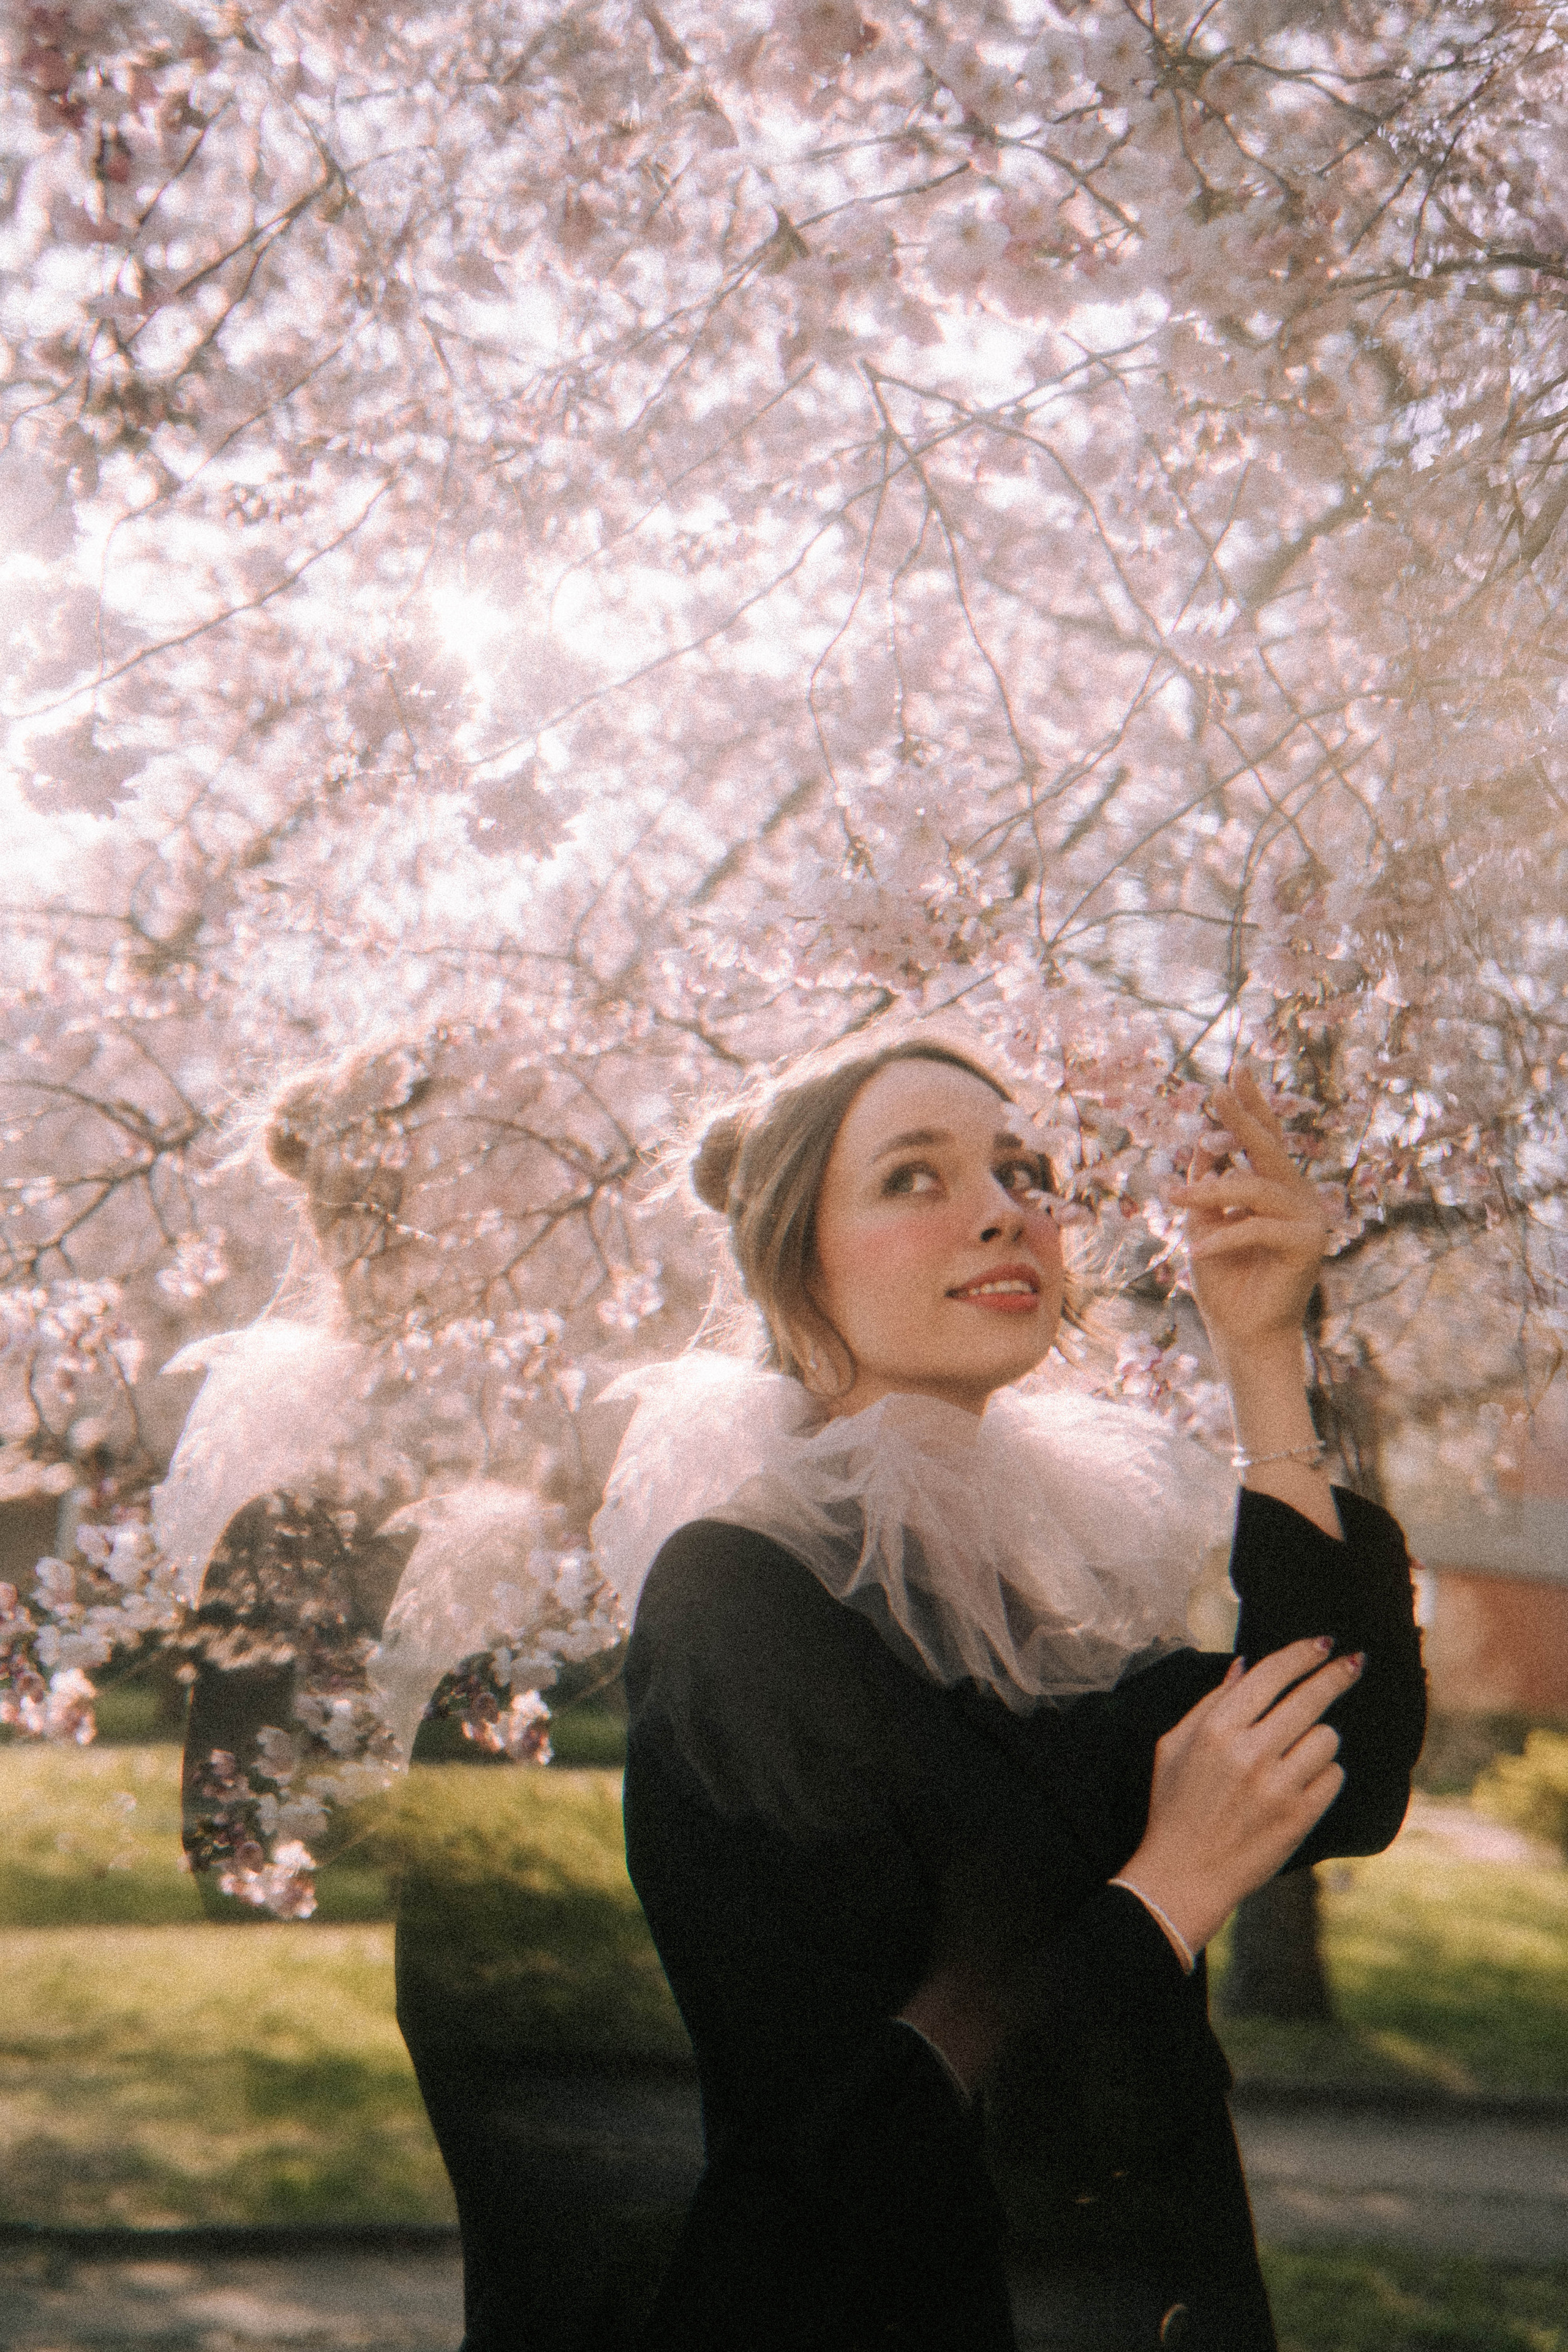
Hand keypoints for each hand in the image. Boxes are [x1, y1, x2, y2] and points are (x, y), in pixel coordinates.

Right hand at [1117, 1636, 1360, 1956]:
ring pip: (1326, 1738)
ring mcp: (1278, 1787)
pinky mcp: (1299, 1818)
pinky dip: (1323, 1775)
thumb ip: (1209, 1703)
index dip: (1301, 1653)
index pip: (1270, 1675)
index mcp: (1216, 1730)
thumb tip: (1244, 1666)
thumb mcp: (1174, 1747)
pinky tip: (1301, 1783)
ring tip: (1296, 1755)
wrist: (1184, 1877)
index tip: (1323, 1642)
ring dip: (1317, 1739)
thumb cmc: (1174, 1808)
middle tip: (1354, 1661)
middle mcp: (1250, 1753)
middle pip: (1309, 1698)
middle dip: (1336, 1673)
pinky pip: (1333, 1777)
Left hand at [1180, 1066, 1329, 1374]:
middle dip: (1241, 1119)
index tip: (1236, 1072)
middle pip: (1268, 1150)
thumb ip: (1205, 1187)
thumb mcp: (1204, 1224)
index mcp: (1278, 1189)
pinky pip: (1256, 1226)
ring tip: (1173, 1198)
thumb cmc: (1223, 1280)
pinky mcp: (1308, 1244)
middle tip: (1217, 1090)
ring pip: (1254, 1188)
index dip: (1253, 1107)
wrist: (1242, 1332)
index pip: (1266, 1141)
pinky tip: (1197, 1252)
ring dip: (1210, 1190)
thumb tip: (1201, 1147)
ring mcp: (1309, 1219)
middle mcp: (1300, 1198)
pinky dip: (1223, 1237)